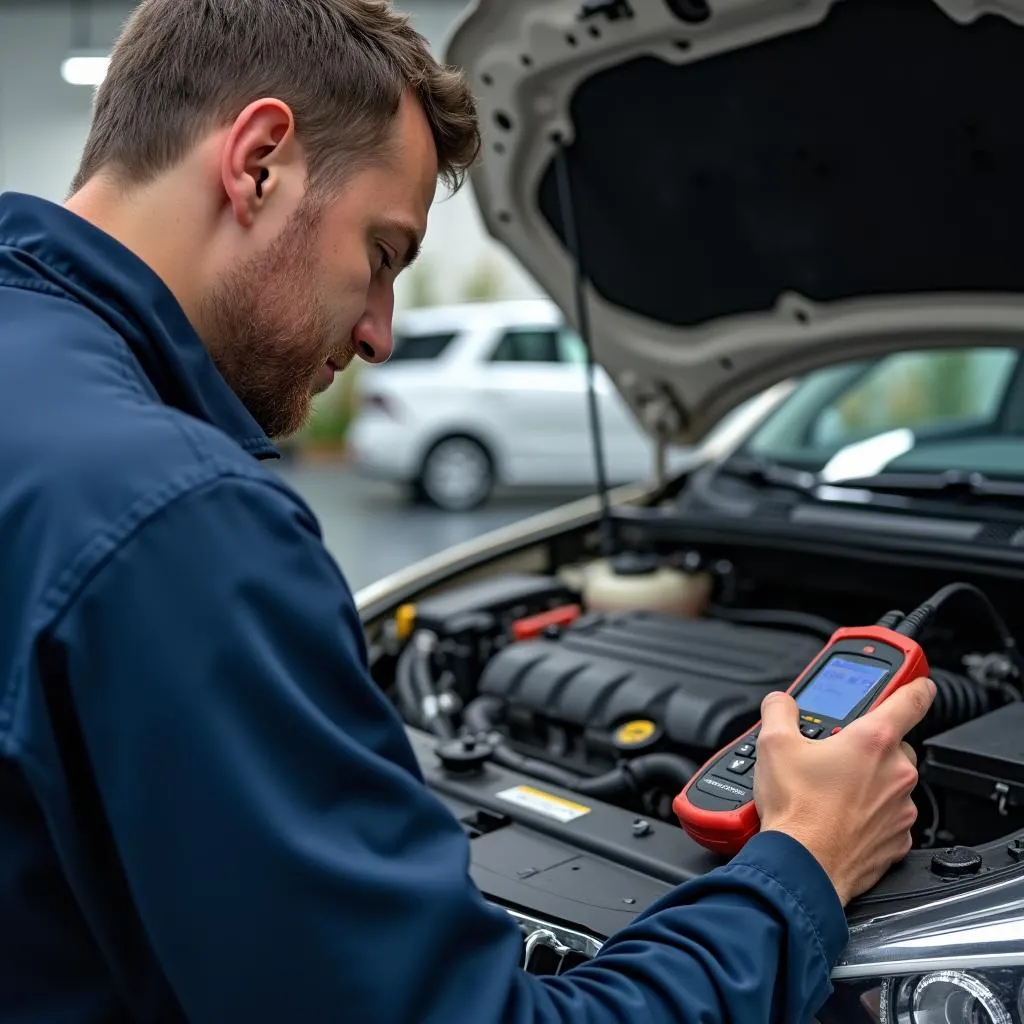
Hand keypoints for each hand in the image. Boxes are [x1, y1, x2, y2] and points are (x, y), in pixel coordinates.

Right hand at [753, 677, 935, 905]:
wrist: (803, 867)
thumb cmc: (796, 811)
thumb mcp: (772, 744)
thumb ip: (779, 711)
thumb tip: (780, 702)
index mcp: (872, 740)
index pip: (911, 699)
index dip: (915, 685)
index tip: (918, 683)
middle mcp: (896, 772)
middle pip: (894, 744)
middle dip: (867, 747)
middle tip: (834, 755)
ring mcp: (901, 808)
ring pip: (891, 782)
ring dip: (868, 781)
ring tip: (830, 791)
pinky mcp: (898, 839)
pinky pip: (889, 816)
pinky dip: (870, 814)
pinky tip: (840, 816)